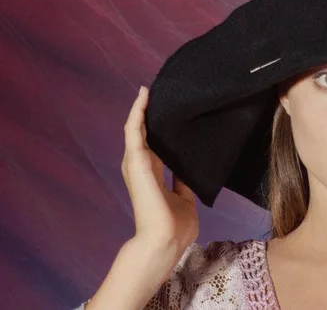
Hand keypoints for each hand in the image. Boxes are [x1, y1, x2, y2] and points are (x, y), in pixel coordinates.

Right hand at [121, 86, 198, 250]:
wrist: (165, 240)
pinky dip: (137, 112)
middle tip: (155, 93)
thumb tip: (189, 171)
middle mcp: (141, 168)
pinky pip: (133, 130)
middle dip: (147, 115)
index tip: (166, 113)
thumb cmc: (175, 227)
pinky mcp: (135, 161)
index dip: (157, 130)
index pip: (153, 147)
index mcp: (152, 176)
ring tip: (147, 90)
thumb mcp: (184, 199)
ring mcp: (135, 164)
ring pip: (134, 129)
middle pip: (142, 135)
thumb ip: (183, 183)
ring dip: (139, 110)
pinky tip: (143, 97)